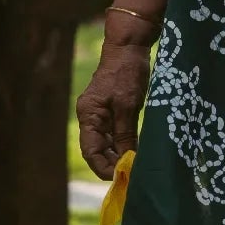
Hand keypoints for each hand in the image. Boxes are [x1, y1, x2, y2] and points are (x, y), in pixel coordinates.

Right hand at [76, 35, 152, 178]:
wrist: (129, 47)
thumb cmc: (127, 73)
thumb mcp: (129, 105)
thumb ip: (125, 134)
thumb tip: (126, 160)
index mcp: (89, 115)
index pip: (90, 151)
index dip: (103, 167)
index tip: (121, 177)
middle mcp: (90, 117)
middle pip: (97, 150)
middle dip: (112, 164)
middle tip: (132, 177)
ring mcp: (100, 114)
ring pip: (106, 144)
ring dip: (118, 156)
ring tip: (135, 168)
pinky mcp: (111, 111)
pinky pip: (114, 134)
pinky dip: (123, 145)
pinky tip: (135, 153)